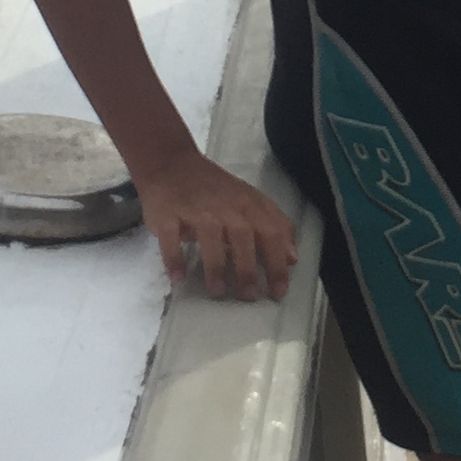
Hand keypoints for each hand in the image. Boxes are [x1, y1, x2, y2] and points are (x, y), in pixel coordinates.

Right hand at [137, 153, 298, 300]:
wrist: (171, 164)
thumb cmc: (213, 189)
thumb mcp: (249, 201)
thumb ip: (272, 227)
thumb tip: (293, 257)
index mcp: (248, 204)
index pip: (270, 232)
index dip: (277, 262)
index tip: (279, 291)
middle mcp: (225, 206)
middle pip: (243, 236)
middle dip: (248, 268)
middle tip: (249, 296)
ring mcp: (195, 209)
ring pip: (210, 237)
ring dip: (215, 266)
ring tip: (218, 292)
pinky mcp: (168, 213)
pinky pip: (171, 237)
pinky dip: (174, 257)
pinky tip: (178, 277)